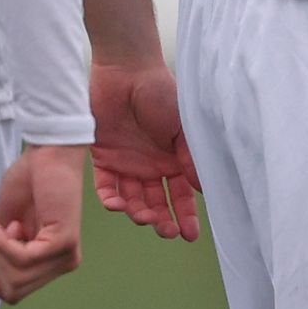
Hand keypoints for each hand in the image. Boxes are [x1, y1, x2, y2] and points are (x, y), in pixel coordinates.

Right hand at [0, 143, 87, 302]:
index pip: (13, 294)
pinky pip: (22, 259)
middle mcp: (62, 264)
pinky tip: (7, 222)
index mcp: (49, 263)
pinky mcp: (64, 243)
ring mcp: (66, 256)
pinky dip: (4, 241)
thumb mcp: (1, 227)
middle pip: (13, 292)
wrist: (48, 156)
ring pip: (16, 280)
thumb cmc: (29, 185)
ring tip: (6, 224)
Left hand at [89, 56, 199, 240]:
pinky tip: (117, 206)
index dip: (186, 216)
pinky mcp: (102, 158)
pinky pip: (105, 186)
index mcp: (173, 160)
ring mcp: (126, 164)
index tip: (190, 236)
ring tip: (143, 216)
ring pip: (132, 199)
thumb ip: (190, 160)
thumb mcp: (183, 129)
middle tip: (165, 231)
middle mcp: (150, 167)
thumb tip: (204, 190)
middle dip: (162, 220)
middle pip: (156, 202)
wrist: (126, 72)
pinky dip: (110, 199)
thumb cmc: (161, 94)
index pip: (180, 196)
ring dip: (138, 212)